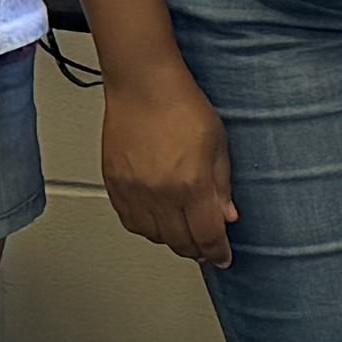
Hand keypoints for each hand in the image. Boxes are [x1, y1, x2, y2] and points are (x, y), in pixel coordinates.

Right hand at [100, 57, 238, 269]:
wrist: (143, 84)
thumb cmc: (181, 104)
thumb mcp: (218, 144)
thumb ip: (222, 185)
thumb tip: (226, 216)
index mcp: (191, 184)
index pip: (207, 236)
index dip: (217, 252)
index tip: (222, 257)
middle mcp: (160, 193)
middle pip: (180, 242)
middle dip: (197, 250)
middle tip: (206, 248)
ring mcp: (134, 190)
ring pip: (153, 236)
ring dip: (171, 240)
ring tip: (182, 232)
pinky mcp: (114, 184)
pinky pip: (130, 221)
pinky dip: (145, 228)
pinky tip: (157, 221)